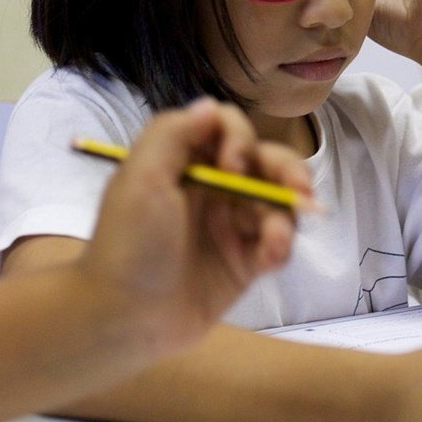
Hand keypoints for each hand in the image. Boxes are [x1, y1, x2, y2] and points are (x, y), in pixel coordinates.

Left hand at [76, 99, 310, 356]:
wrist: (124, 317)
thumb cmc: (129, 243)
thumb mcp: (140, 178)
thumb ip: (173, 133)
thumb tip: (211, 105)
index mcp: (185, 162)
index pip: (228, 129)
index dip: (240, 138)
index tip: (233, 165)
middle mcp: (213, 188)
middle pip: (265, 161)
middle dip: (286, 170)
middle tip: (298, 189)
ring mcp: (231, 225)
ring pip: (278, 201)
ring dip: (287, 210)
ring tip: (276, 234)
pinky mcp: (244, 262)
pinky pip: (277, 243)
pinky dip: (281, 244)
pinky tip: (270, 255)